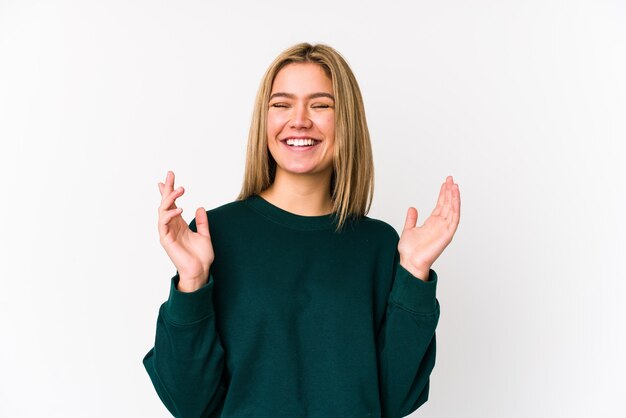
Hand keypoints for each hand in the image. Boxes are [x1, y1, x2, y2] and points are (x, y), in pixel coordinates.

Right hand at [157, 171, 213, 291]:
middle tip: (170, 174)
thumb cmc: (201, 257)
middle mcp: (171, 226)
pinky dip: (170, 214)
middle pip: (166, 204)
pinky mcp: (165, 239)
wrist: (200, 271)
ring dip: (170, 198)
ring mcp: (167, 232)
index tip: (170, 178)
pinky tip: (180, 208)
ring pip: (163, 210)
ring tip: (181, 189)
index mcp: (179, 224)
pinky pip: (163, 223)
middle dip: (167, 189)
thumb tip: (200, 208)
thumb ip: (202, 222)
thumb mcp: (205, 235)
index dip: (171, 191)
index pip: (173, 204)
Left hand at [398, 176, 460, 280]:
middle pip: (448, 205)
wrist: (410, 262)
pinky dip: (455, 208)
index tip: (446, 183)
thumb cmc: (410, 251)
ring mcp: (445, 229)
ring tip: (454, 185)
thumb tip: (412, 208)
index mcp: (432, 223)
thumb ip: (411, 219)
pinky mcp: (447, 235)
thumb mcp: (408, 229)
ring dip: (454, 197)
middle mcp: (440, 225)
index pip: (441, 205)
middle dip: (450, 191)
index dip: (443, 194)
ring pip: (452, 210)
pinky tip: (455, 198)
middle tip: (451, 179)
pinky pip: (454, 219)